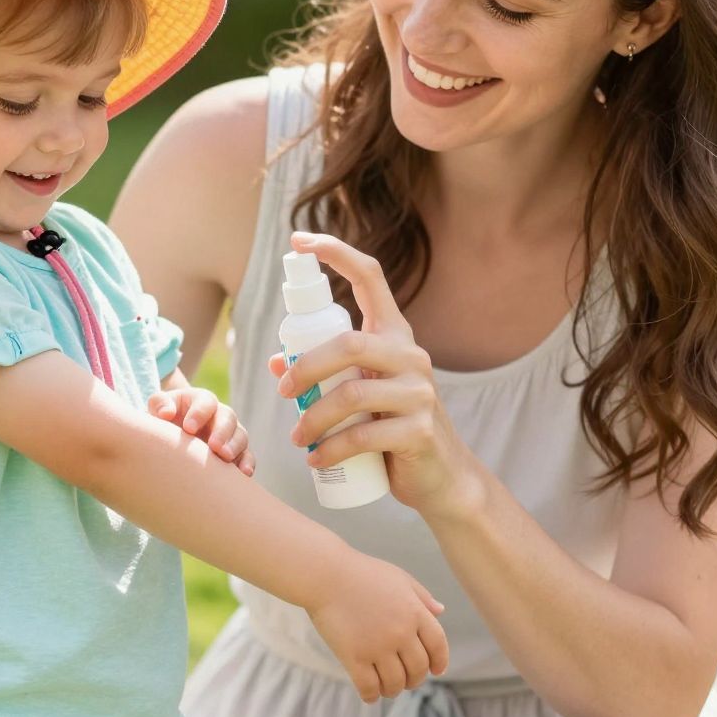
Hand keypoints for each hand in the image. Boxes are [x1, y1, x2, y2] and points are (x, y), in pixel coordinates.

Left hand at [147, 386, 255, 476]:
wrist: (172, 436)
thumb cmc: (164, 419)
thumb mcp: (158, 407)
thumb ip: (160, 404)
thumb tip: (166, 413)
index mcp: (202, 401)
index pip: (206, 402)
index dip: (199, 413)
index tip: (188, 428)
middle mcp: (220, 415)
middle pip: (228, 418)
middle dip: (222, 431)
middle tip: (214, 446)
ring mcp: (230, 434)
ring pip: (240, 436)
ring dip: (235, 446)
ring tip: (225, 458)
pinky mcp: (236, 453)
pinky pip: (247, 456)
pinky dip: (247, 463)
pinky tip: (244, 472)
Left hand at [270, 231, 474, 512]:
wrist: (440, 476)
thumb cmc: (390, 426)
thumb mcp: (358, 393)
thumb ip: (324, 373)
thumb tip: (277, 360)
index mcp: (394, 335)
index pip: (371, 277)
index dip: (336, 253)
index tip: (299, 240)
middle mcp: (411, 355)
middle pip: (349, 344)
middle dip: (306, 367)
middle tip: (284, 391)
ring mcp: (420, 392)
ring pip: (351, 394)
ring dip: (313, 419)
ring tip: (298, 437)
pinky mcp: (419, 430)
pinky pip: (363, 435)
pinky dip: (330, 450)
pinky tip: (316, 460)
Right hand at [307, 551, 448, 701]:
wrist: (325, 574)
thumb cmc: (361, 573)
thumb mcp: (398, 578)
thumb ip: (422, 596)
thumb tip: (441, 611)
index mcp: (414, 612)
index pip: (438, 646)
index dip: (440, 661)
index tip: (436, 670)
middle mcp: (401, 632)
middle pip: (418, 669)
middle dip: (415, 679)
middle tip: (407, 680)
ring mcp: (377, 646)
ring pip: (395, 683)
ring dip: (394, 689)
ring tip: (387, 688)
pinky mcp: (354, 657)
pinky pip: (369, 687)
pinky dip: (372, 695)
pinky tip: (370, 694)